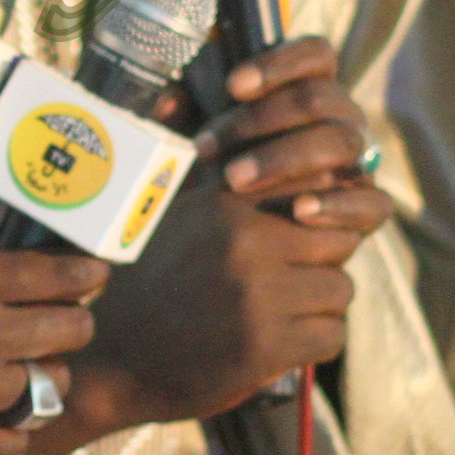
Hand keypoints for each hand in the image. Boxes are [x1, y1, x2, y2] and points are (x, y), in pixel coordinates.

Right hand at [0, 203, 105, 454]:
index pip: (60, 274)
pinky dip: (10, 429)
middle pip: (74, 330)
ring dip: (41, 378)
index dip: (86, 274)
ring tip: (21, 372)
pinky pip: (18, 439)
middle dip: (69, 324)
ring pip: (52, 386)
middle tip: (56, 324)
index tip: (93, 275)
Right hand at [53, 38, 386, 450]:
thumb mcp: (166, 210)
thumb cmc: (147, 281)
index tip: (303, 229)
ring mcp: (260, 295)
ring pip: (339, 289)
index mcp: (227, 203)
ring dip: (317, 305)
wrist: (115, 359)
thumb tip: (177, 94)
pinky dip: (312, 344)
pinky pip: (332, 336)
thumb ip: (200, 167)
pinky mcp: (268, 346)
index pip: (314, 184)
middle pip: (338, 237)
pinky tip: (277, 345)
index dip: (315, 210)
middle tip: (290, 279)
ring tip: (279, 313)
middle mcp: (247, 241)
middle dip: (321, 260)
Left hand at [201, 36, 393, 229]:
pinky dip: (338, 204)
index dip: (280, 62)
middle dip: (261, 118)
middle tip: (207, 148)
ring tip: (233, 180)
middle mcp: (341, 120)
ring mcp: (359, 163)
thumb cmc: (221, 179)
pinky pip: (374, 203)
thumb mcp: (200, 144)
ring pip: (341, 142)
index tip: (232, 86)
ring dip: (284, 157)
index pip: (317, 55)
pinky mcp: (367, 209)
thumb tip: (171, 101)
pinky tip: (300, 211)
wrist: (238, 247)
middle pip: (322, 98)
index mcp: (310, 91)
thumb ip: (186, 118)